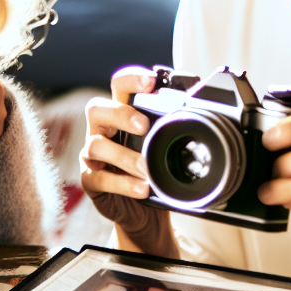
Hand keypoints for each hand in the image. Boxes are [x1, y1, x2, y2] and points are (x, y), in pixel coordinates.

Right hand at [79, 67, 175, 254]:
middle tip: (144, 125)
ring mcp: (92, 156)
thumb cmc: (154, 169)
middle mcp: (102, 130)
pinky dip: (121, 184)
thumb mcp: (166, 144)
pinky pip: (98, 179)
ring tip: (146, 168)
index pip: (118, 86)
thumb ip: (173, 121)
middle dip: (120, 114)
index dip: (130, 78)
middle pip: (96, 109)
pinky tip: (141, 188)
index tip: (150, 80)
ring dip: (124, 156)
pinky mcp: (91, 181)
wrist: (145, 212)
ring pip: (96, 145)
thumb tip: (199, 96)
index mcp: (121, 113)